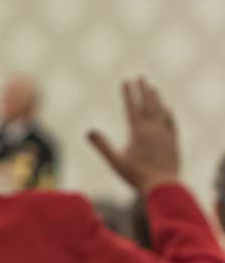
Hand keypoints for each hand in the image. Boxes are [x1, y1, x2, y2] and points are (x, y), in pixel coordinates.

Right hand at [88, 77, 180, 192]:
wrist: (163, 185)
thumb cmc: (137, 175)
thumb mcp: (115, 161)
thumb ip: (102, 145)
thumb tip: (88, 131)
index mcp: (138, 131)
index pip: (131, 107)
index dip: (128, 93)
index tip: (125, 81)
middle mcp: (153, 129)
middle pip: (148, 104)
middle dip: (143, 90)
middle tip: (141, 77)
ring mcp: (165, 134)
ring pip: (161, 110)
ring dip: (156, 98)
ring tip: (153, 88)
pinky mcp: (173, 141)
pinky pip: (171, 122)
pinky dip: (168, 113)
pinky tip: (168, 109)